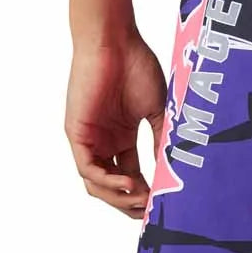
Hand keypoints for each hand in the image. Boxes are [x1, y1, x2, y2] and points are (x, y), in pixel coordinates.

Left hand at [65, 30, 166, 218]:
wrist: (115, 42)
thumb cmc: (137, 67)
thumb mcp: (157, 111)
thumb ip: (162, 141)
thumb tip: (173, 171)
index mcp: (122, 137)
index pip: (132, 176)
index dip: (147, 193)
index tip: (165, 203)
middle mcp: (104, 142)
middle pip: (113, 187)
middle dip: (132, 203)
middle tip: (152, 210)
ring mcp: (89, 140)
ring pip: (98, 185)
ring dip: (120, 198)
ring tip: (143, 200)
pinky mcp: (78, 134)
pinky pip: (88, 170)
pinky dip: (108, 182)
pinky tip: (130, 184)